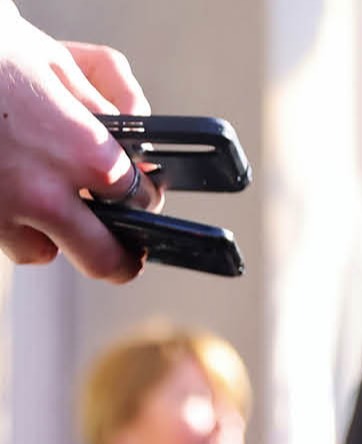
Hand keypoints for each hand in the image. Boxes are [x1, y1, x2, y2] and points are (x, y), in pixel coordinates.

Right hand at [0, 3, 157, 279]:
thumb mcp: (55, 64)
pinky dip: (9, 225)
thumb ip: (100, 109)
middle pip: (104, 260)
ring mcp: (1, 210)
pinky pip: (1, 238)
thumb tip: (129, 142)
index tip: (142, 200)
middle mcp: (47, 193)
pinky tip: (8, 191)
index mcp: (86, 155)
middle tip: (123, 253)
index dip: (146, 201)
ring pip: (44, 253)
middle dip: (118, 259)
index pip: (142, 201)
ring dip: (52, 236)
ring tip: (46, 203)